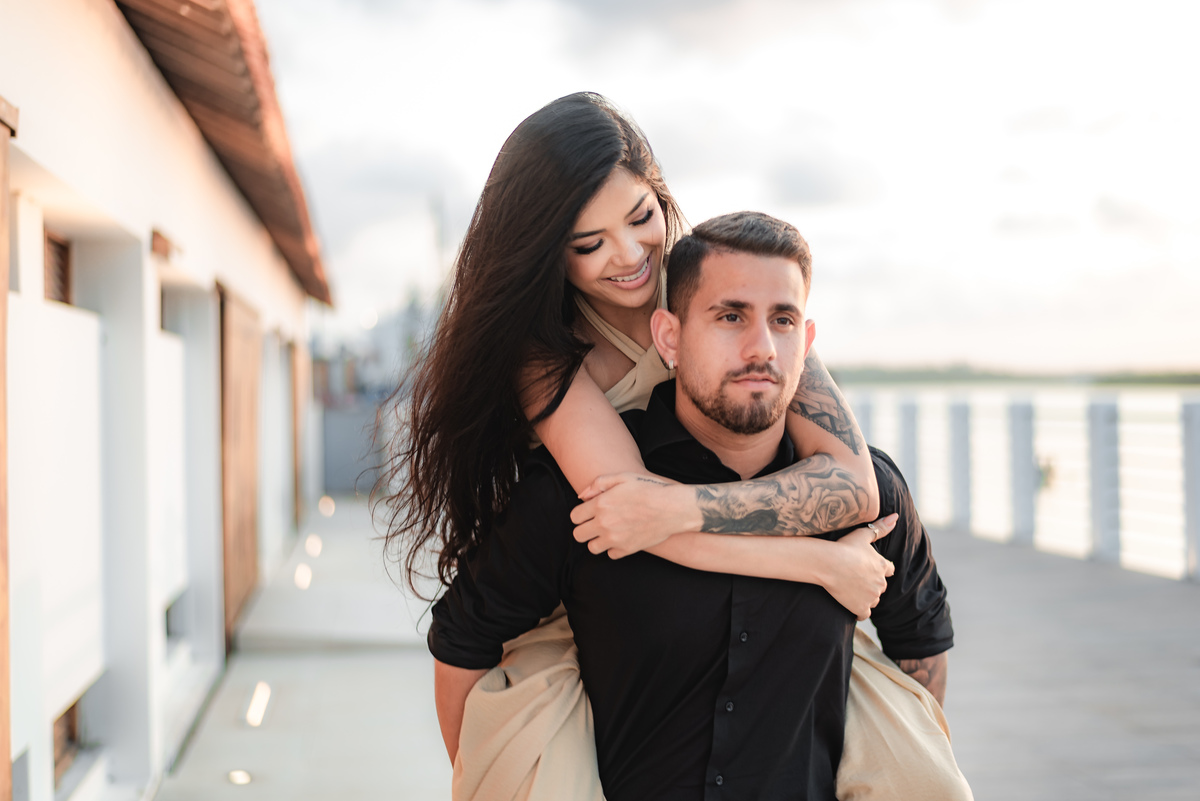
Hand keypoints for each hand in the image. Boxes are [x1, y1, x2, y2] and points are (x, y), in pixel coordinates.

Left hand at [571, 472, 694, 557]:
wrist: (673, 508)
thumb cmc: (649, 489)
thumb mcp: (623, 477)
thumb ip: (599, 483)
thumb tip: (582, 496)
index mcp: (601, 504)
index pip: (574, 517)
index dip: (580, 514)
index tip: (589, 513)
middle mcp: (604, 523)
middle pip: (578, 535)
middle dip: (584, 529)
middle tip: (595, 523)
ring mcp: (615, 539)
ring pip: (592, 547)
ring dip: (597, 540)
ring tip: (608, 531)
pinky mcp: (627, 549)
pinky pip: (611, 554)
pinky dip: (614, 548)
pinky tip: (622, 537)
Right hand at [822, 514, 896, 619]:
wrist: (828, 564)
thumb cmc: (844, 547)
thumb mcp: (863, 534)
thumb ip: (880, 528)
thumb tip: (896, 517)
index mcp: (882, 566)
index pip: (889, 570)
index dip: (880, 569)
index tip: (869, 568)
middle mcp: (880, 582)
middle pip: (881, 585)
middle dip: (872, 583)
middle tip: (856, 578)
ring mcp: (871, 596)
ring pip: (873, 599)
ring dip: (866, 596)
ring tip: (851, 589)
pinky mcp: (861, 607)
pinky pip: (864, 614)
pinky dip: (859, 611)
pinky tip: (851, 605)